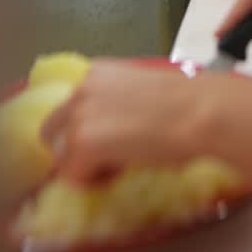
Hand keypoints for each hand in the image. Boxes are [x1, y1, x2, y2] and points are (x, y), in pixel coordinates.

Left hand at [41, 61, 248, 183]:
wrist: (198, 111)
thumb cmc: (186, 102)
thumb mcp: (141, 89)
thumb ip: (115, 101)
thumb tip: (112, 128)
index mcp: (96, 71)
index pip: (68, 107)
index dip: (83, 128)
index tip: (105, 140)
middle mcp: (81, 88)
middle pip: (52, 130)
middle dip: (71, 147)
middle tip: (102, 159)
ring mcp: (78, 115)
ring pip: (61, 154)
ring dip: (82, 164)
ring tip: (116, 165)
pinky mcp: (82, 143)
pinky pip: (73, 175)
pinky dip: (92, 180)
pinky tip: (120, 171)